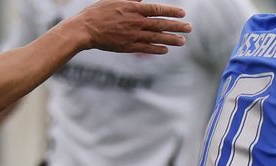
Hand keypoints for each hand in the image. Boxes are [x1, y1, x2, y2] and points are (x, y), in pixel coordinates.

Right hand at [71, 0, 190, 54]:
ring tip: (183, 41)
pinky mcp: (129, 47)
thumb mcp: (115, 0)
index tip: (183, 13)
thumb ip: (132, 0)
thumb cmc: (98, 12)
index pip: (157, 9)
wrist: (85, 29)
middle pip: (161, 24)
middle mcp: (136, 22)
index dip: (171, 11)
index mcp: (133, 9)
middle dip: (177, 26)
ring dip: (171, 39)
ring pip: (157, 38)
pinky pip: (147, 49)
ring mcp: (133, 35)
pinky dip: (157, 49)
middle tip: (189, 28)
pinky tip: (166, 50)